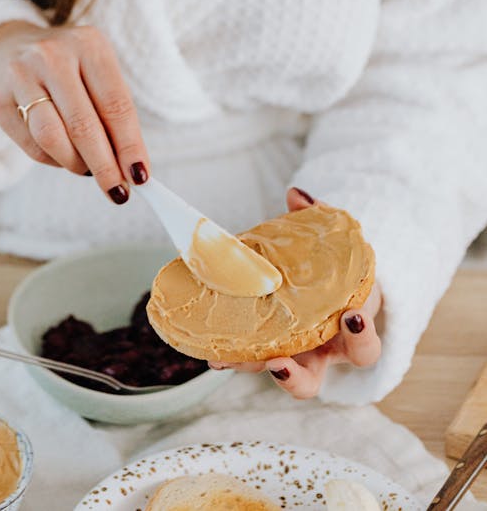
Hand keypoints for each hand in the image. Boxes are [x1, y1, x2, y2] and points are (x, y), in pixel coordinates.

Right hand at [0, 20, 148, 202]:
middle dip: (104, 165)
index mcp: (89, 45)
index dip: (130, 146)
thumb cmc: (68, 69)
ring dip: (75, 164)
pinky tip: (61, 156)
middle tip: (117, 192)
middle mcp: (53, 55)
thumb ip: (114, 115)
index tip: (140, 176)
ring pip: (52, 137)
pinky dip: (52, 160)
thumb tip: (133, 169)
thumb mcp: (96, 75)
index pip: (116, 105)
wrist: (9, 49)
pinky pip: (30, 144)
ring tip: (87, 170)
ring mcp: (21, 74)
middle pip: (83, 125)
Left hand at [209, 187, 382, 397]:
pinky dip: (231, 352)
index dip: (362, 337)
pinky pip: (250, 357)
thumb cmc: (339, 267)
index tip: (352, 316)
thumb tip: (297, 195)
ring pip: (269, 376)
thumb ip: (323, 219)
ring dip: (248, 368)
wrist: (332, 283)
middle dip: (296, 378)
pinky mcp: (267, 350)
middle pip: (313, 381)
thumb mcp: (340, 245)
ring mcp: (292, 356)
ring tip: (225, 359)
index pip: (365, 347)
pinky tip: (211, 348)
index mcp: (350, 332)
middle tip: (278, 362)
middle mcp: (320, 353)